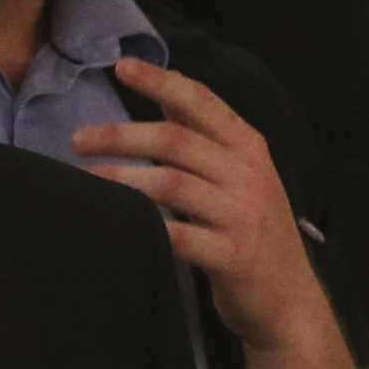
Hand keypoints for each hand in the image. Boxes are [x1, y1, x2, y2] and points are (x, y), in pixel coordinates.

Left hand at [72, 55, 334, 353]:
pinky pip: (179, 235)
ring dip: (120, 178)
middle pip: (175, 140)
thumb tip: (167, 92)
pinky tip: (114, 223)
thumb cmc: (255, 234)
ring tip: (84, 180)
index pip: (202, 102)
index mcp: (250, 149)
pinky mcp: (233, 256)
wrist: (291, 302)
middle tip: (78, 140)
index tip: (122, 65)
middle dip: (120, 135)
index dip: (161, 80)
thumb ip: (205, 136)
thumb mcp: (242, 175)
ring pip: (170, 183)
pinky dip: (144, 226)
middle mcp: (249, 175)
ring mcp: (243, 215)